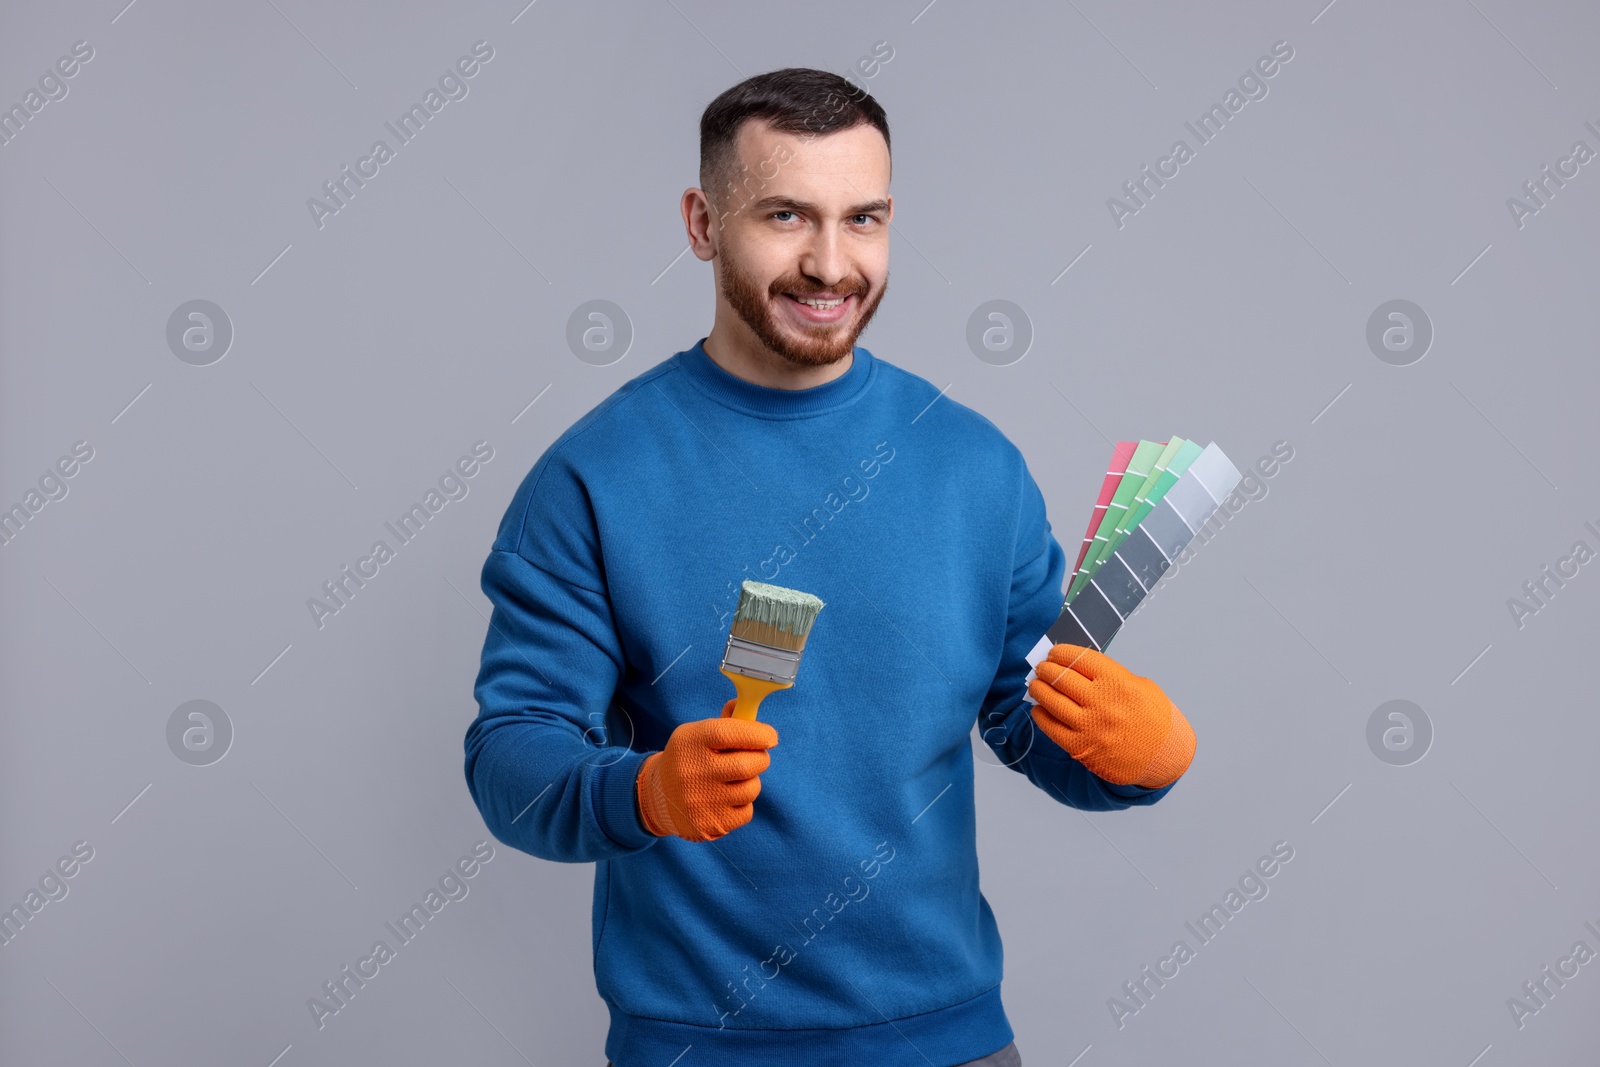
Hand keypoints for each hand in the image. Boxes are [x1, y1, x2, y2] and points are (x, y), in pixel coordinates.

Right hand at [636, 699, 778, 840]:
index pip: (730, 733)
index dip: (757, 733)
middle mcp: (693, 772)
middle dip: (760, 759)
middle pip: (748, 764)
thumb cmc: (688, 759)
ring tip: (735, 779)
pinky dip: (743, 804)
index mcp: (690, 742)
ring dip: (751, 781)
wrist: (659, 797)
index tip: (770, 737)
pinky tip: (726, 798)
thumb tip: (746, 703)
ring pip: (751, 789)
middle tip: (756, 757)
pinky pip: (747, 811)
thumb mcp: (697, 734)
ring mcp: (701, 801)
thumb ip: (725, 722)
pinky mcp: (710, 824)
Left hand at [1027, 644, 1194, 787]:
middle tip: (1041, 667)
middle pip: (1061, 678)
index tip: (1053, 652)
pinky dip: (1041, 716)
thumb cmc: (1154, 718)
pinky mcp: (1081, 748)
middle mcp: (1101, 702)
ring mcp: (1090, 726)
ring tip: (1036, 684)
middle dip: (1046, 669)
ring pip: (1051, 701)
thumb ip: (1110, 675)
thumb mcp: (1141, 686)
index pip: (1079, 658)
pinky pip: (1051, 728)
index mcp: (1118, 682)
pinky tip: (1039, 709)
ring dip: (1039, 689)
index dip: (1061, 652)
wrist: (1165, 756)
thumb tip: (1077, 667)